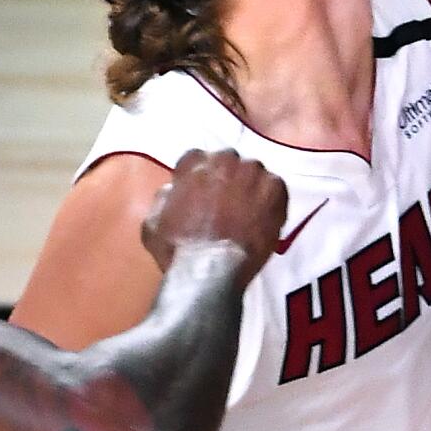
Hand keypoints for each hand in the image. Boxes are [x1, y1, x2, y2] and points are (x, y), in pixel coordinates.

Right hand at [141, 150, 287, 281]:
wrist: (210, 272)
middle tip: (224, 203)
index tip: (199, 191)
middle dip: (225, 178)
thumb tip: (175, 189)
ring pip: (253, 173)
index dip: (197, 176)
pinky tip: (262, 218)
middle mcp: (227, 161)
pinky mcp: (276, 191)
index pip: (197, 158)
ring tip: (246, 212)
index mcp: (196, 164)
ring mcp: (254, 174)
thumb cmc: (177, 249)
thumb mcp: (153, 222)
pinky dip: (270, 200)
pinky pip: (275, 188)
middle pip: (227, 163)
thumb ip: (165, 197)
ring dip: (249, 187)